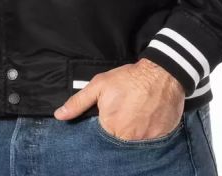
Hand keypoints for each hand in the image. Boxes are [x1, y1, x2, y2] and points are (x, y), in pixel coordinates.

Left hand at [53, 58, 185, 140]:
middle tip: (123, 120)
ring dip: (131, 138)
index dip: (103, 132)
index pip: (100, 141)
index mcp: (110, 127)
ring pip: (133, 148)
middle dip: (117, 135)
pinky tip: (145, 125)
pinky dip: (146, 139)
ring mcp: (145, 141)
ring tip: (133, 122)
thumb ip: (78, 102)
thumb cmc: (129, 79)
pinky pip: (150, 147)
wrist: (161, 74)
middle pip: (117, 146)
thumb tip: (60, 115)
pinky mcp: (160, 139)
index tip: (108, 123)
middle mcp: (127, 138)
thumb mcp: (100, 85)